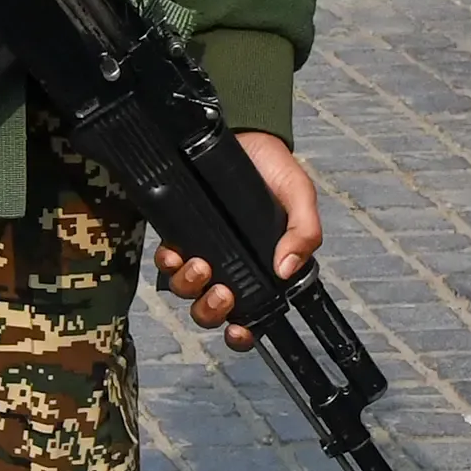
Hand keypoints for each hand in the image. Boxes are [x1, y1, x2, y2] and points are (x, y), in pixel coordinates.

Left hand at [155, 134, 322, 346]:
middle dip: (211, 310)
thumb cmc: (274, 171)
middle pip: (210, 311)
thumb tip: (287, 269)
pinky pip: (166, 260)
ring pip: (185, 290)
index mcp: (259, 268)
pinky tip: (175, 253)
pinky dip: (168, 262)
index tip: (239, 331)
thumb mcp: (299, 198)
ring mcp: (201, 251)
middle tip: (222, 291)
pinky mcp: (179, 232)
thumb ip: (304, 232)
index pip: (248, 315)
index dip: (240, 334)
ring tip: (199, 265)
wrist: (245, 136)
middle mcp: (228, 267)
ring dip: (190, 287)